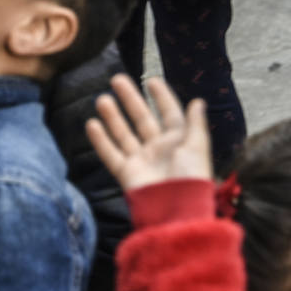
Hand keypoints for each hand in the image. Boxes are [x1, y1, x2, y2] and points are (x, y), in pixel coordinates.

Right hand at [86, 75, 212, 192]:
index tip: (151, 80)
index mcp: (178, 142)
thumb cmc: (190, 178)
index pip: (169, 114)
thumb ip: (195, 124)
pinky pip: (111, 153)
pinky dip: (101, 140)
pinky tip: (92, 124)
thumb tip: (198, 101)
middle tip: (117, 79)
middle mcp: (158, 148)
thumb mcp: (197, 147)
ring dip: (113, 116)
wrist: (176, 211)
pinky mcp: (126, 172)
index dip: (162, 97)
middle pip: (142, 119)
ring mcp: (141, 160)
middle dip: (130, 99)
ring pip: (124, 133)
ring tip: (102, 99)